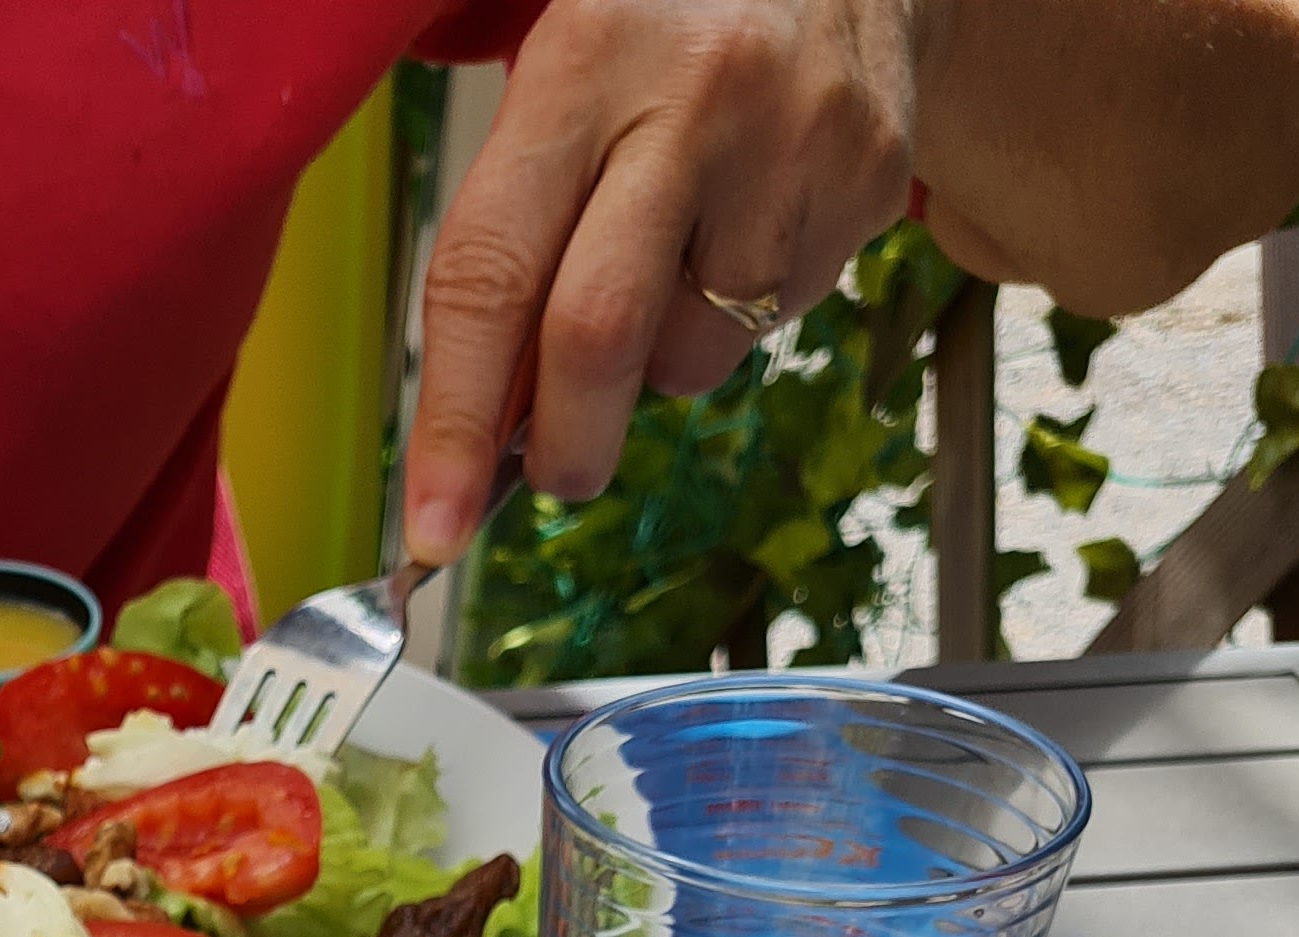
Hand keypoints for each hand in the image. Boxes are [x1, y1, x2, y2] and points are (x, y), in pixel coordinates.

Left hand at [398, 0, 932, 561]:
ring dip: (661, 365)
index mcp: (583, 66)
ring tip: (676, 264)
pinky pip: (778, 324)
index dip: (454, 419)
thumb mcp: (566, 89)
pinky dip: (739, 317)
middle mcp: (693, 99)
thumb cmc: (666, 30)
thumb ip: (518, 245)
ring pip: (695, 355)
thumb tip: (486, 427)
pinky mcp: (866, 183)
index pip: (492, 274)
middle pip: (600, 337)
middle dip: (565, 446)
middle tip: (555, 472)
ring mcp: (792, 143)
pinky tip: (748, 224)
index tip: (432, 525)